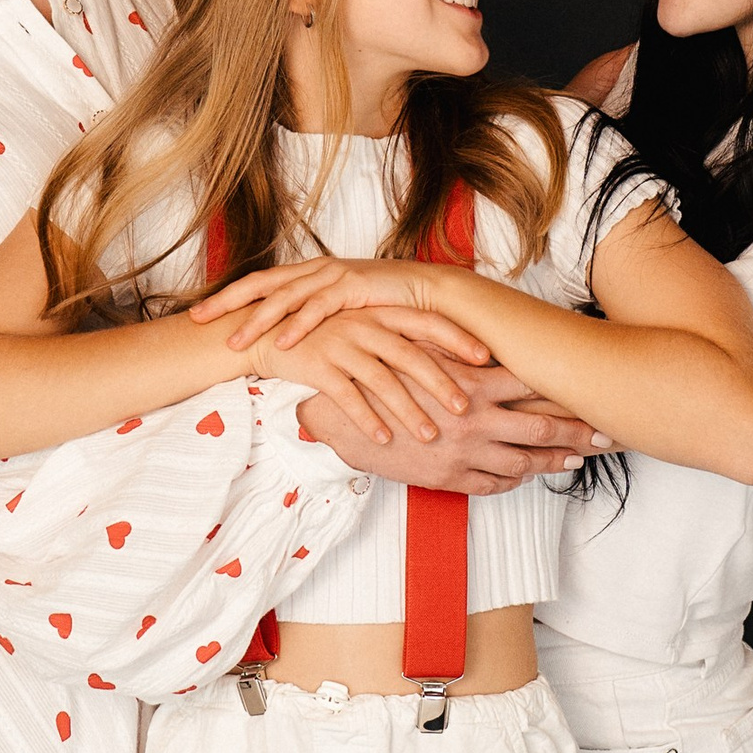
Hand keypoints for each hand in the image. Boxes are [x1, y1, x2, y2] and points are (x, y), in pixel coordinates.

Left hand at [194, 253, 452, 350]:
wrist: (426, 293)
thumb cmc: (383, 306)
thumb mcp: (340, 312)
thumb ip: (312, 317)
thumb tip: (282, 337)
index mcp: (309, 273)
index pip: (259, 283)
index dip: (228, 297)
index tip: (198, 314)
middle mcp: (315, 269)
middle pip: (261, 284)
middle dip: (227, 303)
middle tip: (196, 320)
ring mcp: (333, 275)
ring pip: (285, 297)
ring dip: (257, 320)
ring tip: (234, 341)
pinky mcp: (353, 287)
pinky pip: (318, 309)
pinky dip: (297, 326)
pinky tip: (279, 342)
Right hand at [245, 302, 493, 448]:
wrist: (264, 330)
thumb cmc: (321, 333)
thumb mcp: (360, 327)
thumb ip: (395, 337)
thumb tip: (440, 361)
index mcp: (380, 313)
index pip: (429, 322)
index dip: (458, 340)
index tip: (487, 360)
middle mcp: (364, 324)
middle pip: (412, 355)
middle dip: (441, 384)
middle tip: (466, 409)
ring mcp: (340, 343)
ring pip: (383, 380)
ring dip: (409, 410)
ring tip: (430, 436)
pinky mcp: (317, 364)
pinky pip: (348, 396)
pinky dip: (367, 419)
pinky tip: (384, 440)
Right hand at [298, 360, 603, 492]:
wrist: (330, 413)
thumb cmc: (374, 371)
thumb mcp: (415, 345)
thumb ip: (456, 344)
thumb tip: (491, 340)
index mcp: (470, 383)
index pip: (534, 388)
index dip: (571, 396)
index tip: (602, 401)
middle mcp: (471, 419)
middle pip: (538, 428)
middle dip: (576, 434)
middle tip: (608, 438)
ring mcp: (458, 452)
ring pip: (519, 461)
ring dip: (551, 462)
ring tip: (576, 460)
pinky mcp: (441, 477)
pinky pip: (487, 485)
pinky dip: (511, 481)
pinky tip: (525, 476)